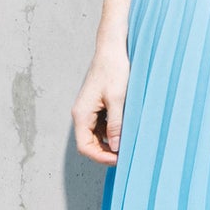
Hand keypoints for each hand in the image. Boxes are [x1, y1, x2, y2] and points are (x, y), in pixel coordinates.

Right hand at [72, 41, 130, 165]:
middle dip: (105, 152)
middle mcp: (81, 114)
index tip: (119, 160)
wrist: (112, 49)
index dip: (101, 157)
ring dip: (109, 143)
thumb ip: (116, 125)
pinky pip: (101, 126)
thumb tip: (116, 147)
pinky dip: (111, 132)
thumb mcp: (118, 99)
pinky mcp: (96, 106)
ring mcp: (88, 110)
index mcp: (82, 114)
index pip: (85, 146)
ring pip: (95, 136)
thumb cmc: (114, 70)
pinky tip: (125, 130)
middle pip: (88, 143)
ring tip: (127, 144)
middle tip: (125, 155)